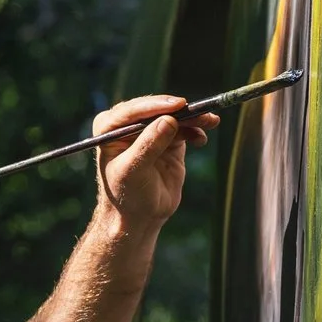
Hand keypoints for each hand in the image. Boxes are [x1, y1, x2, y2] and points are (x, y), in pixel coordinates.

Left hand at [92, 95, 219, 232]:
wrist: (139, 216)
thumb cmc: (127, 195)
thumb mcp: (134, 170)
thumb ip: (150, 145)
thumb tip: (169, 120)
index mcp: (110, 126)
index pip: (134, 110)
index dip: (157, 106)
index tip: (178, 105)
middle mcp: (129, 124)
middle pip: (157, 109)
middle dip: (180, 110)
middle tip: (200, 111)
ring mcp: (150, 130)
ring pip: (174, 117)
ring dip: (193, 118)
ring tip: (210, 121)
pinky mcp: (168, 139)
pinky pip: (184, 128)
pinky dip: (195, 130)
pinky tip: (201, 139)